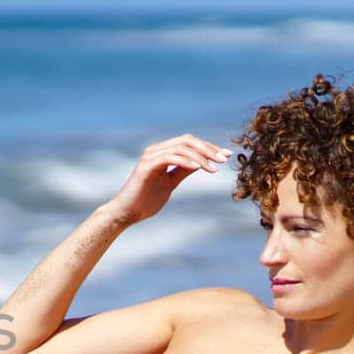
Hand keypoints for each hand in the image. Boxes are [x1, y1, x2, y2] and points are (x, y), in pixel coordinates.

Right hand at [106, 134, 231, 225]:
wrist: (126, 213)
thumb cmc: (146, 200)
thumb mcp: (170, 183)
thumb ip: (183, 171)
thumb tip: (201, 163)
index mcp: (162, 153)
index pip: (189, 143)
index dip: (209, 147)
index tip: (226, 156)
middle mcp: (156, 150)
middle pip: (187, 140)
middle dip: (208, 149)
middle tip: (223, 160)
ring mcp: (150, 157)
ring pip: (181, 147)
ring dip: (200, 157)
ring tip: (214, 169)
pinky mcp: (146, 166)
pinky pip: (169, 157)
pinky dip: (185, 161)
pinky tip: (198, 168)